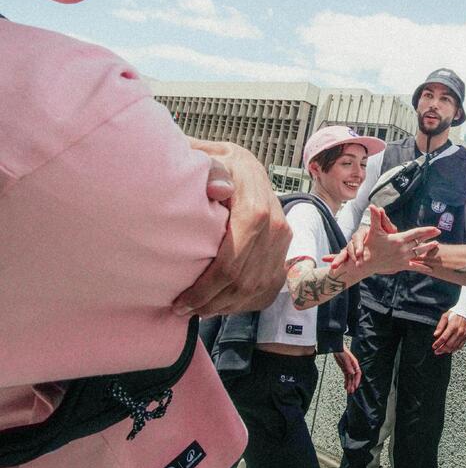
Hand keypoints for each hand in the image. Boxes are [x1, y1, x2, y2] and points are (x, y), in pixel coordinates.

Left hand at [172, 138, 292, 315]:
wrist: (249, 168)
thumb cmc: (221, 166)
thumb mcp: (212, 158)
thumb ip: (210, 169)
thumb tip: (218, 189)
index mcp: (257, 209)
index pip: (231, 263)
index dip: (204, 288)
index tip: (178, 300)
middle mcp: (276, 228)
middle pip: (243, 282)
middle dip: (210, 303)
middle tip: (182, 310)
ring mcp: (284, 243)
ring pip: (256, 290)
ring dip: (225, 306)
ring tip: (197, 309)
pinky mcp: (284, 252)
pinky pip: (267, 290)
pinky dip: (243, 303)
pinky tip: (220, 303)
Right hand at [326, 207, 437, 274]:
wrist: (366, 262)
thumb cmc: (370, 245)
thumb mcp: (374, 230)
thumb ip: (375, 217)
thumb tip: (372, 206)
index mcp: (399, 239)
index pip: (416, 233)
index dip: (427, 230)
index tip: (436, 228)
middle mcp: (403, 249)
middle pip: (420, 242)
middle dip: (430, 238)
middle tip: (439, 233)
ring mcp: (403, 258)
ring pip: (419, 253)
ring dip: (428, 248)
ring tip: (436, 244)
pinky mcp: (401, 265)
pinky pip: (414, 266)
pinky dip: (422, 266)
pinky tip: (430, 268)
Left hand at [333, 346, 361, 393]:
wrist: (336, 348)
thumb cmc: (342, 350)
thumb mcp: (345, 358)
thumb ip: (348, 365)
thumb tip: (352, 373)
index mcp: (354, 363)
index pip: (358, 373)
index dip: (357, 380)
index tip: (355, 386)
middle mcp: (352, 366)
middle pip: (354, 377)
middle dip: (353, 385)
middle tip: (351, 391)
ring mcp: (348, 368)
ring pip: (350, 378)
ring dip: (349, 385)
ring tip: (349, 391)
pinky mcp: (344, 369)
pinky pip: (346, 377)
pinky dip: (346, 382)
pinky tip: (345, 386)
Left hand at [432, 312, 465, 354]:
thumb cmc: (455, 313)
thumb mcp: (445, 316)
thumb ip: (440, 326)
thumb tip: (435, 335)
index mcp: (453, 326)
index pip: (444, 338)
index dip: (438, 343)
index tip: (434, 346)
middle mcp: (459, 332)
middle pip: (449, 345)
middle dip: (441, 349)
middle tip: (436, 351)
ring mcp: (463, 336)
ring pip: (454, 347)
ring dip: (447, 350)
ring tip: (441, 351)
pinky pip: (460, 346)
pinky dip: (454, 349)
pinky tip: (449, 349)